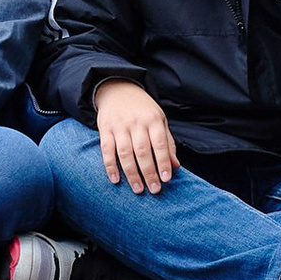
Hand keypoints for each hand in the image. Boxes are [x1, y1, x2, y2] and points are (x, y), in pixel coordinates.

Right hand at [93, 79, 179, 193]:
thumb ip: (167, 143)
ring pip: (125, 153)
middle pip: (143, 151)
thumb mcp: (159, 120)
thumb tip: (175, 166)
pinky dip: (110, 166)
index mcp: (153, 120)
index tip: (166, 179)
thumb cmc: (142, 109)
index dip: (163, 162)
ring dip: (131, 173)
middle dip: (149, 172)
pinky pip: (107, 150)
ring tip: (138, 189)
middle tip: (154, 190)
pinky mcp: (105, 129)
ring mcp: (120, 126)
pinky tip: (115, 180)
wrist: (118, 89)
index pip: (160, 144)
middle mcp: (136, 122)